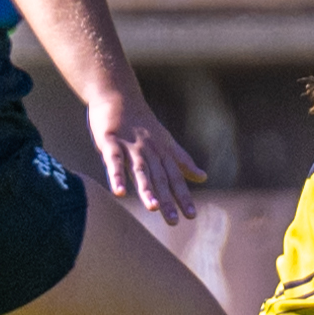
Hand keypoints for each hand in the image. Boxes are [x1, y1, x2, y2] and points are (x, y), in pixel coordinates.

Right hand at [88, 89, 205, 224]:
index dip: (183, 196)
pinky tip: (119, 193)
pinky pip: (114, 162)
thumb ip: (182, 161)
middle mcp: (149, 151)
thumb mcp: (166, 141)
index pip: (175, 178)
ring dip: (146, 190)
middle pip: (160, 178)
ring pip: (140, 171)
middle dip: (167, 200)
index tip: (191, 216)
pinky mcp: (110, 142)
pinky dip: (116, 177)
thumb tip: (203, 177)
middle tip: (174, 221)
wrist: (117, 93)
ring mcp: (130, 147)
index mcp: (162, 153)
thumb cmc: (141, 122)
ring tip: (152, 209)